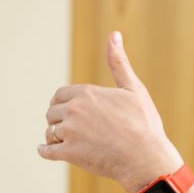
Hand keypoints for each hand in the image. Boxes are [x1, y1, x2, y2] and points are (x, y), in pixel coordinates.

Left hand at [38, 32, 182, 192]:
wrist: (147, 158)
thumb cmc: (144, 124)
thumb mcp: (133, 89)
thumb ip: (118, 63)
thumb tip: (114, 34)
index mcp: (86, 92)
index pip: (60, 96)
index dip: (66, 104)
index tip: (76, 113)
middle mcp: (73, 109)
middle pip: (51, 113)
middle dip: (60, 120)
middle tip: (78, 130)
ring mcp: (69, 132)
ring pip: (49, 132)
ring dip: (56, 137)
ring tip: (76, 143)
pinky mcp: (68, 153)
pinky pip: (46, 151)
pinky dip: (47, 151)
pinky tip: (52, 152)